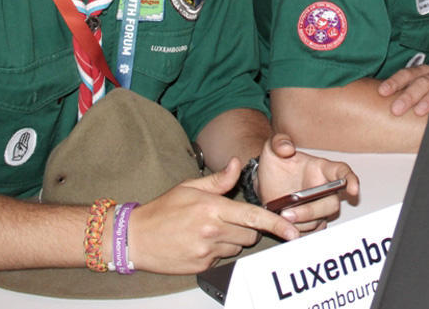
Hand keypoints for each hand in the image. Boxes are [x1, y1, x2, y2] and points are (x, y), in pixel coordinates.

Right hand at [126, 158, 298, 273]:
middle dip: (247, 228)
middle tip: (227, 220)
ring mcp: (206, 251)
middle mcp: (212, 231)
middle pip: (250, 234)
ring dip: (232, 240)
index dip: (277, 224)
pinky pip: (222, 259)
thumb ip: (219, 179)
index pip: (253, 217)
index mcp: (212, 208)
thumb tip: (237, 163)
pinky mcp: (201, 266)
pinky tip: (200, 243)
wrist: (135, 238)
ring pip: (237, 247)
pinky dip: (217, 251)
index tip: (293, 230)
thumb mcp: (190, 187)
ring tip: (209, 231)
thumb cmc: (163, 210)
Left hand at [255, 134, 359, 230]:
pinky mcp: (309, 221)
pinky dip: (299, 232)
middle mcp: (324, 189)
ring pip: (320, 220)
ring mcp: (318, 207)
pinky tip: (286, 226)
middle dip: (311, 211)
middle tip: (287, 213)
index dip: (350, 180)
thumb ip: (279, 142)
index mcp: (321, 169)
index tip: (352, 189)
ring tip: (280, 215)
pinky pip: (312, 232)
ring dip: (301, 223)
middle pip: (331, 203)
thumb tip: (287, 148)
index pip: (342, 172)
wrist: (264, 182)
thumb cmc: (275, 164)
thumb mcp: (272, 147)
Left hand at [377, 64, 428, 116]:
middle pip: (421, 82)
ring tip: (419, 111)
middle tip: (396, 109)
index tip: (382, 92)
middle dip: (408, 96)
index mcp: (423, 73)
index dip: (394, 82)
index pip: (407, 74)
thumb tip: (383, 108)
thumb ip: (407, 95)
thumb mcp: (423, 88)